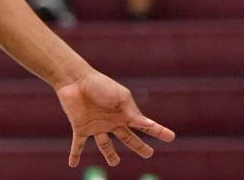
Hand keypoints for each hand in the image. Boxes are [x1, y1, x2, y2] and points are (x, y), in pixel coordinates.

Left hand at [56, 69, 174, 167]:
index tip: (171, 137)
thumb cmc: (100, 85)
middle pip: (128, 138)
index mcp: (124, 112)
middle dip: (139, 146)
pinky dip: (75, 154)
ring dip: (109, 154)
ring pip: (105, 144)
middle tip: (149, 154)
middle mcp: (112, 121)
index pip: (144, 125)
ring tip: (114, 162)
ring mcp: (96, 126)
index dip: (158, 131)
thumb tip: (148, 124)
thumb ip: (132, 112)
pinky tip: (72, 164)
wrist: (75, 79)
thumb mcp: (120, 97)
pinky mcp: (80, 128)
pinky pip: (78, 145)